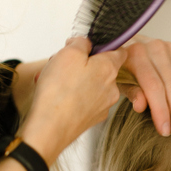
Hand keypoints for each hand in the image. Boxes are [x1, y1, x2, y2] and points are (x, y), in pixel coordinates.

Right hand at [20, 37, 125, 163]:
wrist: (50, 128)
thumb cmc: (59, 91)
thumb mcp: (69, 53)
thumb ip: (81, 43)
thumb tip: (85, 43)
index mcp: (109, 68)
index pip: (120, 51)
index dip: (104, 46)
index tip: (88, 47)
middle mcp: (112, 88)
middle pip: (101, 69)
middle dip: (83, 64)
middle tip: (62, 64)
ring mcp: (103, 106)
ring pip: (92, 85)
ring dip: (75, 80)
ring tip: (54, 81)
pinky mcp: (92, 118)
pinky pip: (85, 101)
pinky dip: (73, 96)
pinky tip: (57, 96)